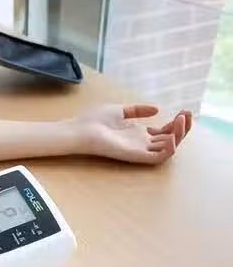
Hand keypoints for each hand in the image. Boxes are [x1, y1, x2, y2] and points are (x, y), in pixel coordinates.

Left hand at [75, 104, 191, 164]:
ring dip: (179, 136)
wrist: (80, 129)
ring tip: (181, 121)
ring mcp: (139, 150)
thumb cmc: (94, 121)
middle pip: (169, 138)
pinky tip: (172, 136)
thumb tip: (157, 109)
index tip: (184, 111)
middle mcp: (141, 143)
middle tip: (187, 115)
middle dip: (182, 128)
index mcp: (138, 133)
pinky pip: (157, 158)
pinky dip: (169, 149)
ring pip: (167, 148)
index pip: (164, 131)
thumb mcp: (120, 110)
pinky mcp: (135, 156)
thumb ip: (138, 110)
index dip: (176, 123)